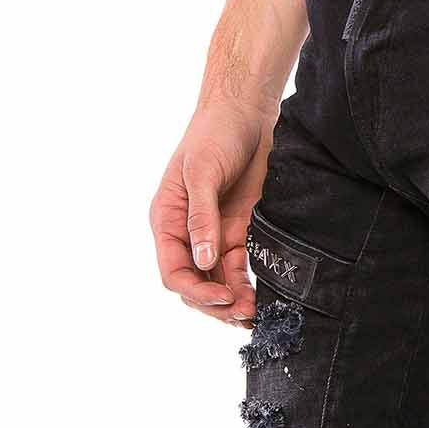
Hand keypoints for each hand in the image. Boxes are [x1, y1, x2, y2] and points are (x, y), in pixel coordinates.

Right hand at [150, 98, 275, 325]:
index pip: (173, 271)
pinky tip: (261, 299)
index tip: (222, 298)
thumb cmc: (215, 134)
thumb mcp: (202, 173)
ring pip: (217, 284)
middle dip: (215, 305)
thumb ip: (201, 219)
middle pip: (195, 285)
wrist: (246, 113)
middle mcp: (187, 235)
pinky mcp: (239, 234)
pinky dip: (247, 287)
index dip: (195, 292)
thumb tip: (202, 261)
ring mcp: (214, 236)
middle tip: (242, 314)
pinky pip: (239, 270)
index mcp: (167, 221)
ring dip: (233, 302)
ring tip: (254, 313)